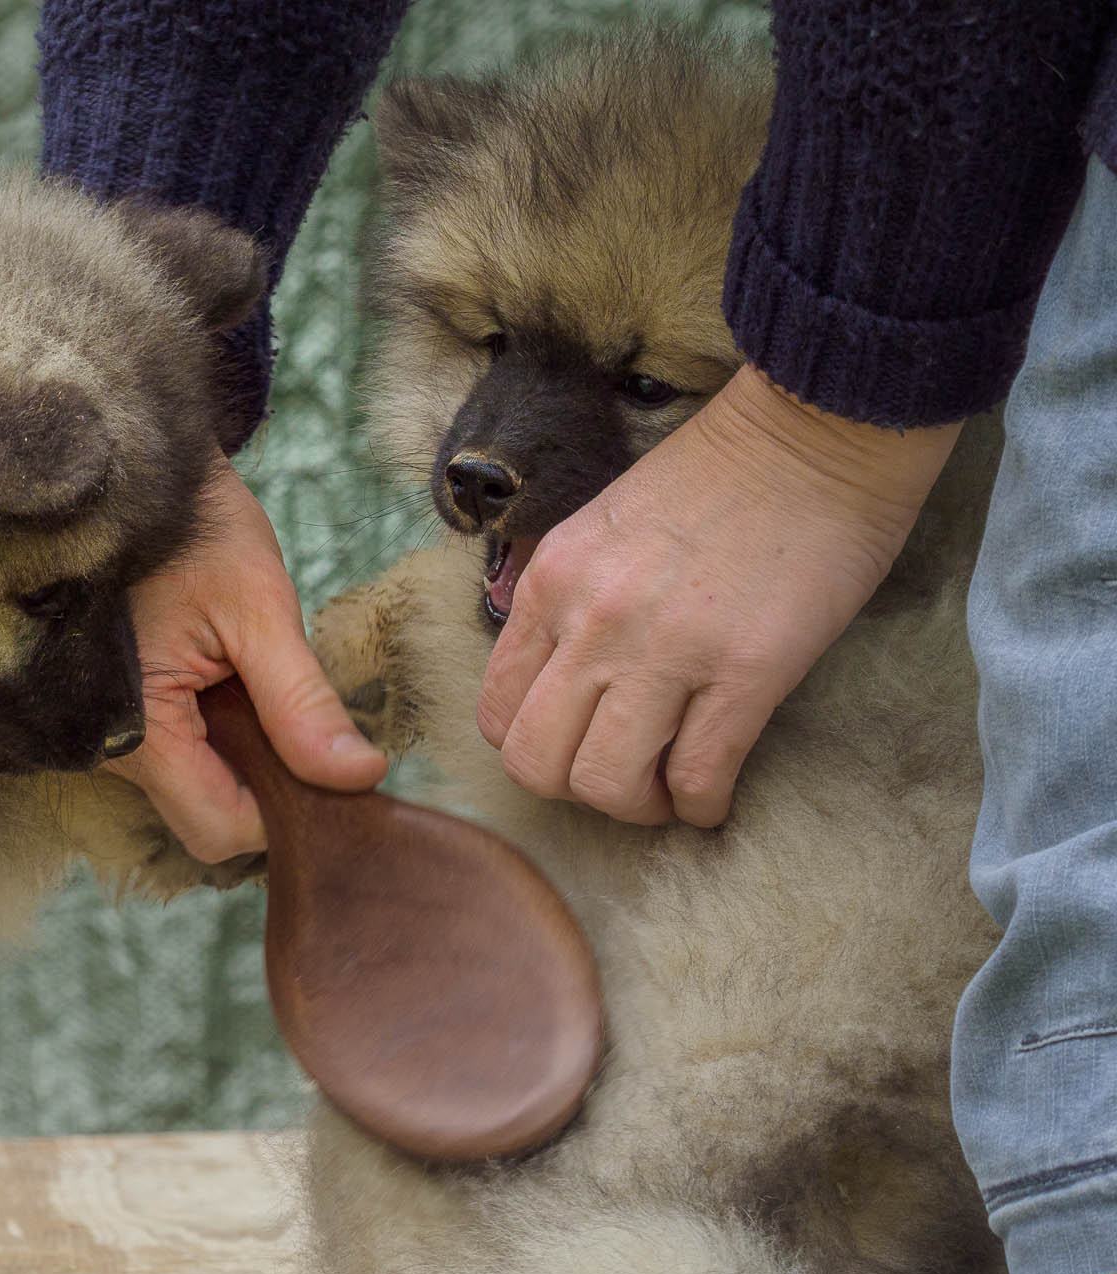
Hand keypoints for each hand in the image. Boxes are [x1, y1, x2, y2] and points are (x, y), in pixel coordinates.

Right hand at [107, 451, 387, 861]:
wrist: (131, 468)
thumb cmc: (188, 527)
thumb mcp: (256, 607)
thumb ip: (302, 702)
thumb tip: (361, 777)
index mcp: (138, 732)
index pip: (222, 829)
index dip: (285, 813)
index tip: (332, 766)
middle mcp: (112, 747)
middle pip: (209, 814)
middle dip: (266, 781)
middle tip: (301, 714)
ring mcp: (111, 730)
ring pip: (198, 784)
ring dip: (245, 752)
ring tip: (257, 679)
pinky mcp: (120, 707)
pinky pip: (180, 750)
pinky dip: (220, 729)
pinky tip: (230, 677)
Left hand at [476, 364, 959, 826]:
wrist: (815, 430)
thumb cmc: (714, 481)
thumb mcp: (600, 531)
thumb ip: (567, 604)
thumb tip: (558, 686)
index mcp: (550, 583)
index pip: (496, 712)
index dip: (533, 747)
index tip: (576, 744)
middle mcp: (592, 621)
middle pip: (537, 763)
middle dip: (575, 790)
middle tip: (622, 779)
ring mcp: (665, 649)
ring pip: (606, 783)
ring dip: (637, 807)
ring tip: (669, 790)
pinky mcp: (747, 671)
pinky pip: (698, 776)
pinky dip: (701, 805)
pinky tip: (715, 795)